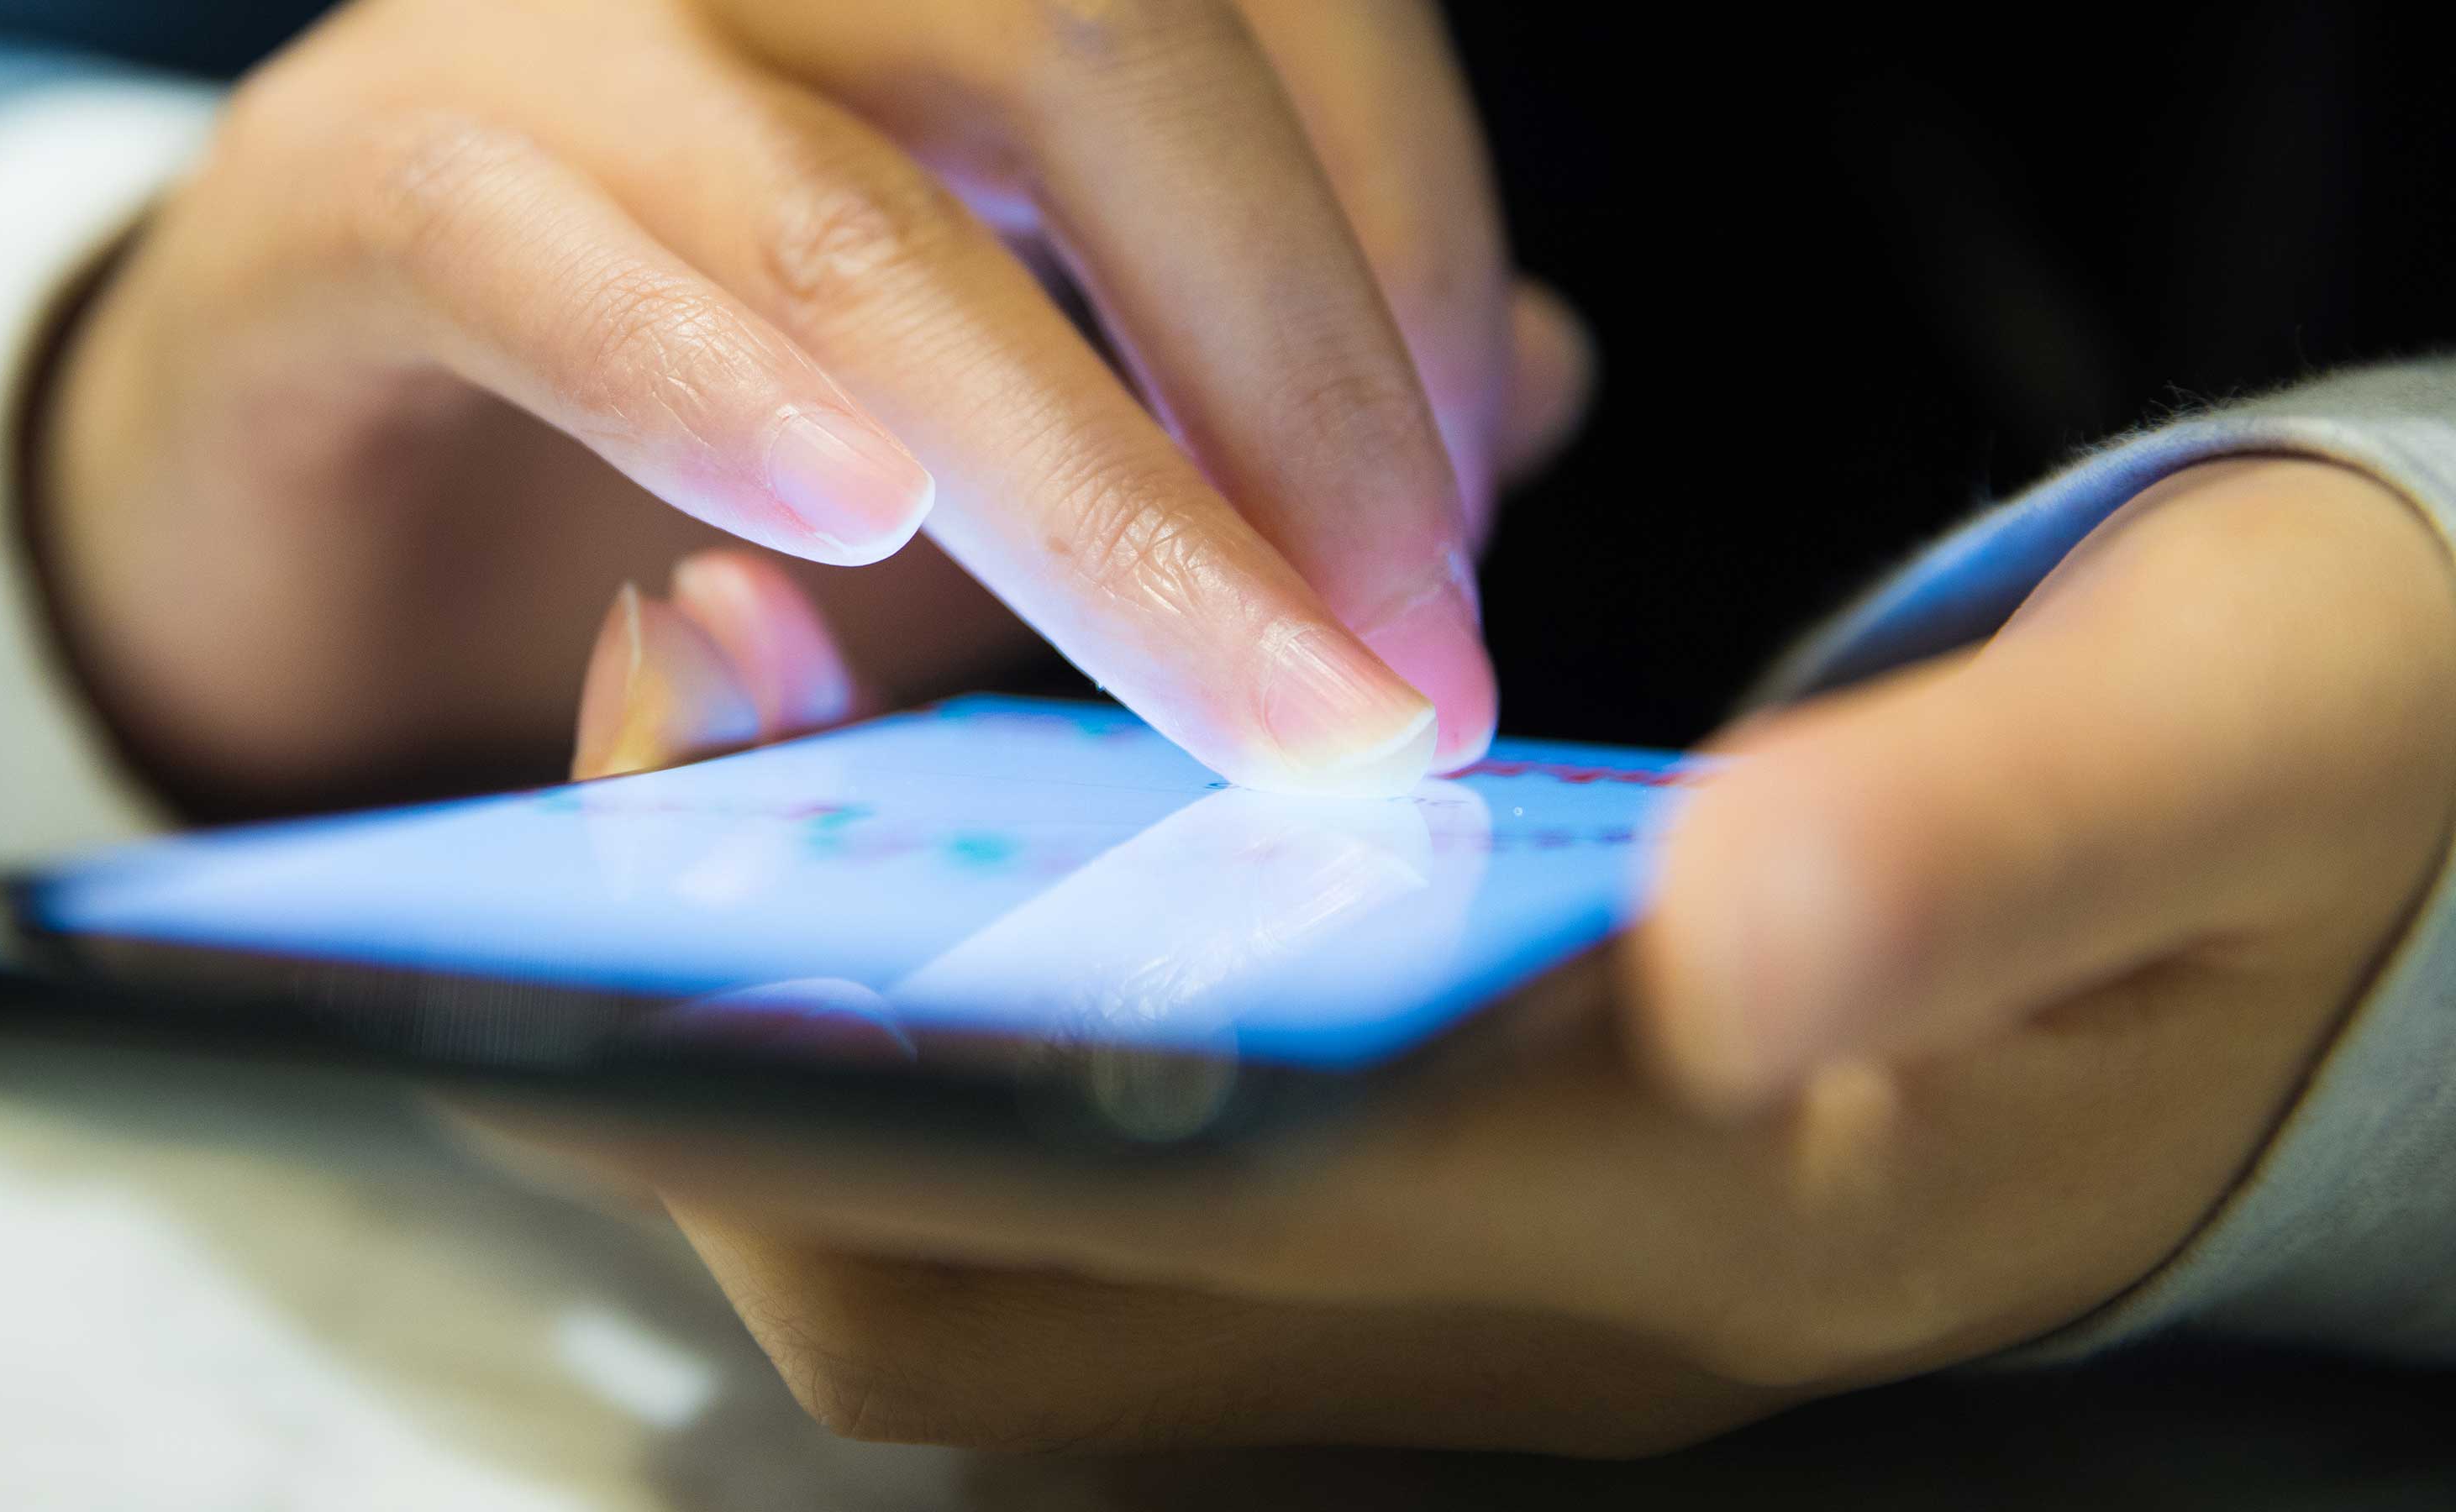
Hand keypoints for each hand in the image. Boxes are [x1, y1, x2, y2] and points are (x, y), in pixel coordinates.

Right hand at [33, 0, 1590, 815]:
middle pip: (1091, 54)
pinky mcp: (338, 196)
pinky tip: (844, 526)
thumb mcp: (1018, 399)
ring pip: (849, 197)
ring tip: (1235, 687)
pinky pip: (523, 251)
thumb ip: (1256, 375)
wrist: (289, 451)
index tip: (1472, 520)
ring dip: (1085, 467)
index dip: (1415, 237)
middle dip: (1298, 370)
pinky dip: (693, 387)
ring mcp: (535, 46)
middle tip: (1404, 653)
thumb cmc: (679, 418)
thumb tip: (1552, 383)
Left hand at [464, 458, 2455, 1452]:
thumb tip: (1719, 928)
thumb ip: (1990, 842)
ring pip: (997, 1246)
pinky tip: (934, 768)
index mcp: (1700, 1211)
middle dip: (746, 1041)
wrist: (2349, 865)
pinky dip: (949, 987)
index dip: (889, 1044)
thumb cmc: (2311, 786)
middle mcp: (1526, 1297)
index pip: (1181, 1203)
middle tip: (691, 689)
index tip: (744, 742)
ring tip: (758, 693)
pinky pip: (1090, 1153)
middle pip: (987, 1298)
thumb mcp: (2224, 754)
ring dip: (816, 1005)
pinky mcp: (1439, 1183)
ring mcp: (1460, 1263)